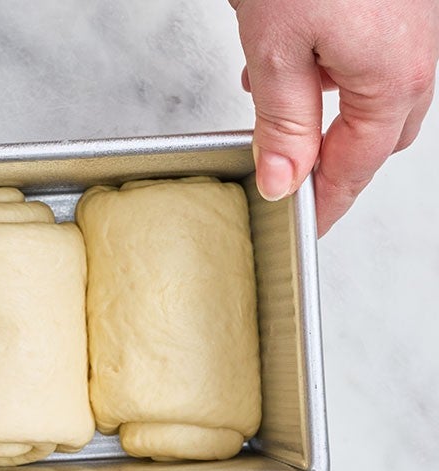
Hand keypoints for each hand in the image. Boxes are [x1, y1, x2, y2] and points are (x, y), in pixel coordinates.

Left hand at [231, 0, 438, 233]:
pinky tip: (291, 58)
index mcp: (393, 79)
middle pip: (376, 136)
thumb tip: (282, 180)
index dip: (326, 201)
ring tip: (275, 112)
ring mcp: (414, 23)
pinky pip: (373, 55)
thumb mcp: (277, 50)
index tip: (306, 226)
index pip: (356, 166)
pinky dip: (333, 72)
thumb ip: (283, 121)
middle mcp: (417, 53)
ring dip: (329, 113)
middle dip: (333, 161)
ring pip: (376, 95)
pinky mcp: (397, 3)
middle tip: (289, 180)